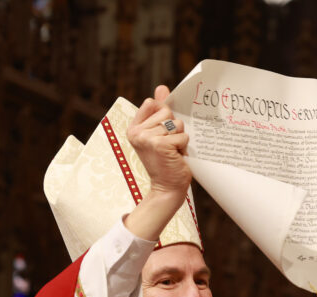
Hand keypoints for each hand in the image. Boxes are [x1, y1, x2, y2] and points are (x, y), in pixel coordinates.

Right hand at [123, 85, 191, 241]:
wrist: (167, 187)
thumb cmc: (165, 160)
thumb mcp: (160, 133)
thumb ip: (159, 110)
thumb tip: (161, 88)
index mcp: (133, 128)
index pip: (152, 103)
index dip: (163, 115)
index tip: (161, 132)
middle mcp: (137, 132)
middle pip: (167, 112)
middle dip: (173, 127)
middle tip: (167, 146)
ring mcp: (147, 138)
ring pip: (176, 124)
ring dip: (179, 138)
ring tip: (172, 151)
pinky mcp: (160, 144)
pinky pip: (182, 135)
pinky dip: (183, 146)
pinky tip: (175, 157)